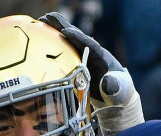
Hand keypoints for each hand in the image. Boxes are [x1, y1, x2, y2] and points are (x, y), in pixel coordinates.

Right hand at [40, 12, 143, 134]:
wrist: (116, 95)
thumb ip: (115, 86)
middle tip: (47, 16)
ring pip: (68, 41)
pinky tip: (40, 38)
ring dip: (55, 30)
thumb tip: (107, 83)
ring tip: (40, 21)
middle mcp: (91, 53)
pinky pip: (63, 50)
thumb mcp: (120, 89)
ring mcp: (83, 56)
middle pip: (76, 37)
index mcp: (102, 57)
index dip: (78, 38)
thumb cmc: (119, 91)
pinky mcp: (76, 62)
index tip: (66, 31)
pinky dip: (53, 43)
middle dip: (63, 26)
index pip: (90, 45)